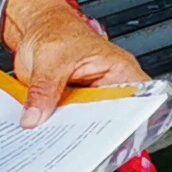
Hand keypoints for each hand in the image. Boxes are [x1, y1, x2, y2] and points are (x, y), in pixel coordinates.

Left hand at [4, 0, 145, 127]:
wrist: (37, 29)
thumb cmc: (56, 31)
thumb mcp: (51, 58)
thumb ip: (44, 89)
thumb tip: (36, 117)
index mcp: (119, 70)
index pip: (136, 102)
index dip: (130, 122)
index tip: (113, 136)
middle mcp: (109, 86)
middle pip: (111, 120)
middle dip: (94, 132)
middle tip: (77, 142)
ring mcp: (90, 98)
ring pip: (88, 124)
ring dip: (72, 133)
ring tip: (57, 139)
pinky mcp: (73, 106)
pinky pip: (69, 122)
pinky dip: (58, 128)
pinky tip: (46, 133)